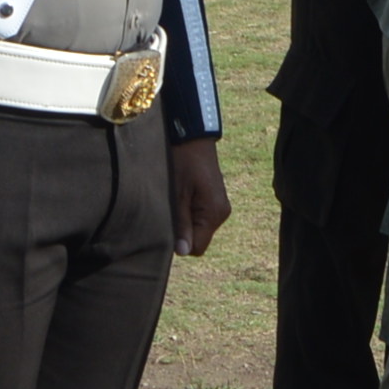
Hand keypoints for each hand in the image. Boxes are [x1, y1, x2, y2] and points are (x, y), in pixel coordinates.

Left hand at [168, 135, 230, 258]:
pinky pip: (200, 217)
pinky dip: (188, 212)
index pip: (197, 247)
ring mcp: (219, 206)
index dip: (180, 242)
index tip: (167, 224)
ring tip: (175, 199)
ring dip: (184, 220)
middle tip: (169, 208)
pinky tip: (181, 195)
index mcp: (214, 213)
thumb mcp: (177, 194)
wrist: (192, 136)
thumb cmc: (182, 161)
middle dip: (182, 231)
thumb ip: (181, 223)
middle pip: (198, 239)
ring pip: (198, 228)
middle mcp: (221, 213)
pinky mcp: (214, 200)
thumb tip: (183, 251)